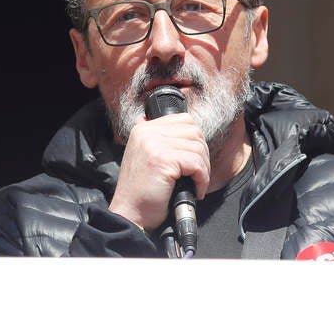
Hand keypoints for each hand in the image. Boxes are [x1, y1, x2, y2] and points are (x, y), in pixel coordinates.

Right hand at [109, 113, 209, 232]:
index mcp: (143, 129)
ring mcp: (154, 144)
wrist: (130, 214)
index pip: (184, 120)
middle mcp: (147, 132)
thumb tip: (190, 135)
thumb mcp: (147, 157)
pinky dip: (202, 179)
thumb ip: (163, 142)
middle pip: (194, 132)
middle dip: (202, 155)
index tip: (194, 160)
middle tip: (198, 174)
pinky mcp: (162, 160)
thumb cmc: (141, 192)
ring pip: (197, 148)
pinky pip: (196, 164)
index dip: (195, 140)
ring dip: (203, 169)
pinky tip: (196, 189)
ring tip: (196, 183)